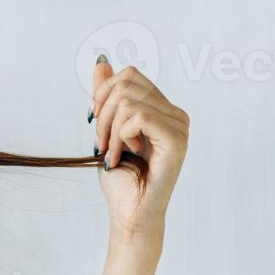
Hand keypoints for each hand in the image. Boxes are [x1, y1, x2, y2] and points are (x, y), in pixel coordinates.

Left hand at [89, 55, 190, 242]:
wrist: (129, 212)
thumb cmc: (122, 178)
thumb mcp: (106, 130)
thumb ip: (107, 97)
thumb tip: (102, 62)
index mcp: (162, 109)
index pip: (130, 75)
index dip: (103, 94)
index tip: (95, 122)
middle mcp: (175, 114)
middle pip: (127, 83)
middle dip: (103, 113)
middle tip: (101, 143)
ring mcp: (179, 126)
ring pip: (129, 101)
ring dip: (109, 130)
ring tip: (112, 153)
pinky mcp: (176, 140)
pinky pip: (139, 118)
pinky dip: (120, 137)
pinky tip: (125, 155)